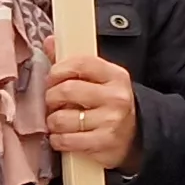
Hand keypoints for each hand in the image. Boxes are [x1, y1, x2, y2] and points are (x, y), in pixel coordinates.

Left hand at [44, 53, 141, 171]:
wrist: (135, 136)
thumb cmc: (110, 105)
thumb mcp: (101, 80)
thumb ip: (75, 63)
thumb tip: (49, 42)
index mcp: (116, 76)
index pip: (80, 63)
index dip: (58, 70)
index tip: (52, 78)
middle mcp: (116, 97)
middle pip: (67, 90)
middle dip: (51, 97)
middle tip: (52, 102)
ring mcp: (110, 121)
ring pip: (62, 118)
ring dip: (53, 121)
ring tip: (58, 121)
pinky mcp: (103, 143)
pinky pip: (66, 140)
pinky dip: (57, 139)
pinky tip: (62, 136)